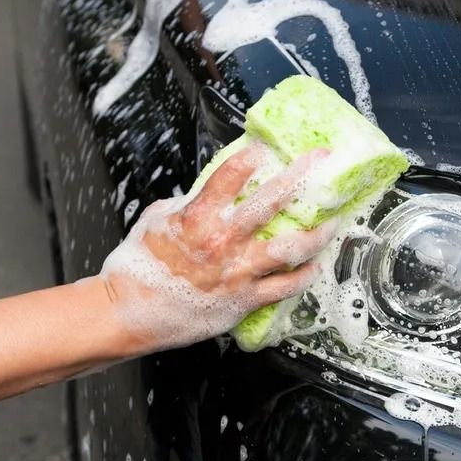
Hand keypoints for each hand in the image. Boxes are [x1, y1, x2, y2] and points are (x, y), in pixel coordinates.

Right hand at [98, 143, 335, 354]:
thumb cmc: (136, 268)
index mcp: (199, 216)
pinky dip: (304, 276)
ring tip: (333, 222)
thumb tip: (210, 193)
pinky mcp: (244, 299)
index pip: (232, 174)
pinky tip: (315, 267)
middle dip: (301, 176)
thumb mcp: (157, 220)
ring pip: (291, 247)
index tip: (267, 146)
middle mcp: (223, 241)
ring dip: (317, 232)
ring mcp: (238, 271)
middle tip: (321, 161)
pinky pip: (284, 286)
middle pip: (272, 201)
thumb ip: (189, 204)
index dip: (253, 156)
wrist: (127, 314)